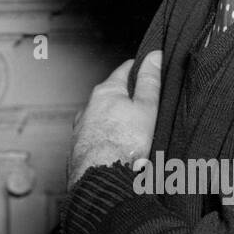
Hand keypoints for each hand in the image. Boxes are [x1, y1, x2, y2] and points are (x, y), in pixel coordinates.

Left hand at [68, 49, 163, 187]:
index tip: (149, 70)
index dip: (140, 69)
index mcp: (105, 91)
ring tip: (134, 135)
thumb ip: (150, 81)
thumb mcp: (146, 107)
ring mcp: (81, 128)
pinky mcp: (79, 148)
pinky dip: (107, 141)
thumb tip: (154, 56)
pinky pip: (97, 139)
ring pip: (103, 118)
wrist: (100, 178)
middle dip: (127, 99)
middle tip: (147, 107)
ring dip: (116, 123)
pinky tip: (118, 150)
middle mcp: (88, 107)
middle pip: (112, 95)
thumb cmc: (123, 143)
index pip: (124, 70)